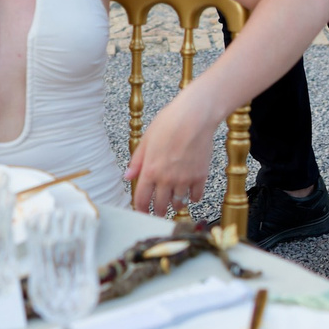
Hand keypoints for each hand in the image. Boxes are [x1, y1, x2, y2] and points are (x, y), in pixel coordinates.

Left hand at [124, 98, 215, 214]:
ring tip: (173, 203)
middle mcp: (167, 179)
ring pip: (178, 204)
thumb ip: (137, 161)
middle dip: (157, 211)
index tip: (142, 211)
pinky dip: (192, 198)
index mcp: (150, 170)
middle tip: (158, 211)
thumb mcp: (146, 139)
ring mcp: (185, 180)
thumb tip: (128, 176)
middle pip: (160, 206)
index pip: (142, 199)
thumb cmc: (170, 122)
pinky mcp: (201, 177)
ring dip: (174, 206)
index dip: (140, 209)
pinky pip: (196, 196)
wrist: (195, 116)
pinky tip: (190, 194)